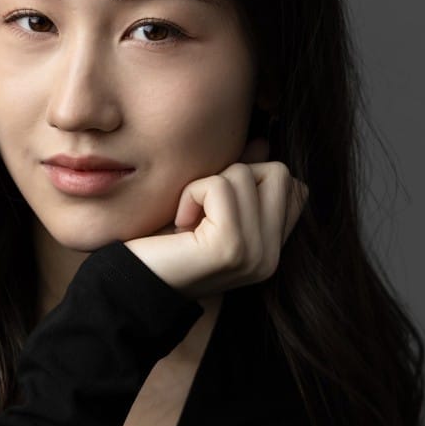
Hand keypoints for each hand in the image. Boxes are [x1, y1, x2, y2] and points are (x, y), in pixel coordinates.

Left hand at [123, 137, 308, 300]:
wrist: (130, 284)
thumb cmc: (162, 243)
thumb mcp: (207, 207)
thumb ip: (238, 179)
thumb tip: (263, 141)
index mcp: (271, 249)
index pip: (295, 188)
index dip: (252, 180)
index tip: (214, 207)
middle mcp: (271, 256)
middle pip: (278, 173)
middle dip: (232, 176)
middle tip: (201, 210)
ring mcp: (256, 255)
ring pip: (244, 174)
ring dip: (204, 187)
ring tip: (186, 221)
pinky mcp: (231, 247)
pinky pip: (219, 187)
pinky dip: (191, 194)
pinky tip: (178, 225)